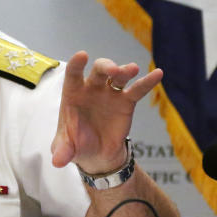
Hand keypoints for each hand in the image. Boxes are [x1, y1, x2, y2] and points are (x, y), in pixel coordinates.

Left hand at [51, 51, 161, 172]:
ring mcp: (110, 93)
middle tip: (113, 70)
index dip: (76, 65)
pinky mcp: (126, 102)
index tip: (81, 55)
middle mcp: (92, 89)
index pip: (73, 75)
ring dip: (125, 71)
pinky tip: (158, 74)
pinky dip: (147, 82)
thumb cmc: (76, 144)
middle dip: (106, 67)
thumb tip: (58, 162)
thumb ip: (62, 151)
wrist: (96, 154)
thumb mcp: (66, 149)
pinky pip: (138, 89)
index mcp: (73, 94)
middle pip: (99, 71)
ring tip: (132, 69)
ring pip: (118, 76)